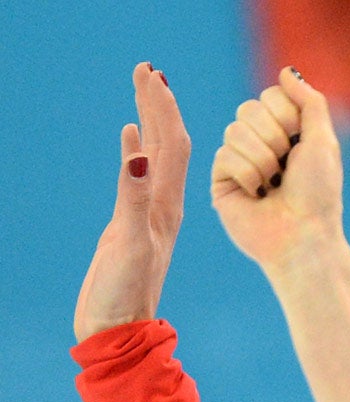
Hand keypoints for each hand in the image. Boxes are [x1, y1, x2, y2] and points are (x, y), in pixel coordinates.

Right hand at [73, 63, 191, 342]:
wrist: (119, 329)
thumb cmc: (125, 292)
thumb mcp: (131, 243)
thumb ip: (132, 197)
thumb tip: (138, 149)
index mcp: (168, 207)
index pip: (175, 146)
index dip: (166, 109)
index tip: (157, 75)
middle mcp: (164, 206)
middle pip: (167, 145)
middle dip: (158, 105)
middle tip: (147, 68)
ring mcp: (150, 215)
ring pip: (157, 158)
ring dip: (152, 122)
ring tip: (145, 89)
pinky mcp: (135, 225)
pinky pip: (141, 179)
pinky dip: (138, 152)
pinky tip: (133, 139)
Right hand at [211, 67, 344, 272]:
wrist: (304, 235)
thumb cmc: (319, 194)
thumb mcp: (323, 141)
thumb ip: (310, 102)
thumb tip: (286, 72)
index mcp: (285, 132)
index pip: (271, 96)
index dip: (286, 117)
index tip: (300, 144)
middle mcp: (259, 143)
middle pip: (248, 109)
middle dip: (275, 138)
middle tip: (286, 169)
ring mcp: (237, 160)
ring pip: (235, 130)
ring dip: (263, 160)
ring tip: (273, 185)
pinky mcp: (220, 179)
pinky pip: (225, 154)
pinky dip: (249, 175)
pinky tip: (257, 195)